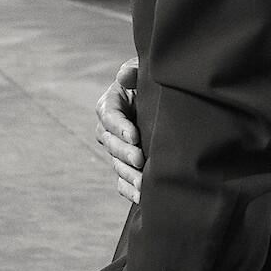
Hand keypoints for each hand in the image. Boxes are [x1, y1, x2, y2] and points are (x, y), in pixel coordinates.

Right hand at [97, 58, 143, 203]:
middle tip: (140, 159)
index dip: (120, 127)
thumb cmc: (150, 84)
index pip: (109, 116)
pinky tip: (141, 198)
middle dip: (125, 153)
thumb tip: (125, 76)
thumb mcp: (142, 73)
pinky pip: (121, 181)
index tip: (134, 135)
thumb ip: (133, 72)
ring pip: (117, 164)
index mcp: (109, 105)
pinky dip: (129, 190)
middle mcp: (109, 130)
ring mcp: (116, 150)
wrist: (161, 103)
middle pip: (111, 143)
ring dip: (129, 175)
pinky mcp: (125, 165)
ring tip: (142, 184)